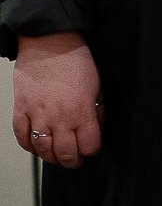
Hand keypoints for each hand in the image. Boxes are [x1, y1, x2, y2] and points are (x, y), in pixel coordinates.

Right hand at [12, 31, 102, 167]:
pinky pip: (22, 137)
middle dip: (72, 161)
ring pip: (42, 150)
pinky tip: (37, 146)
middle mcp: (59, 118)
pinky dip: (29, 146)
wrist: (50, 44)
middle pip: (65, 153)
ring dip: (50, 157)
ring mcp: (37, 115)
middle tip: (74, 160)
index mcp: (81, 112)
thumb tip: (95, 129)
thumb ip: (96, 111)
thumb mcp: (98, 87)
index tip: (91, 148)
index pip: (89, 145)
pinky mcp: (21, 110)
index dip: (91, 150)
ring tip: (57, 155)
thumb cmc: (76, 62)